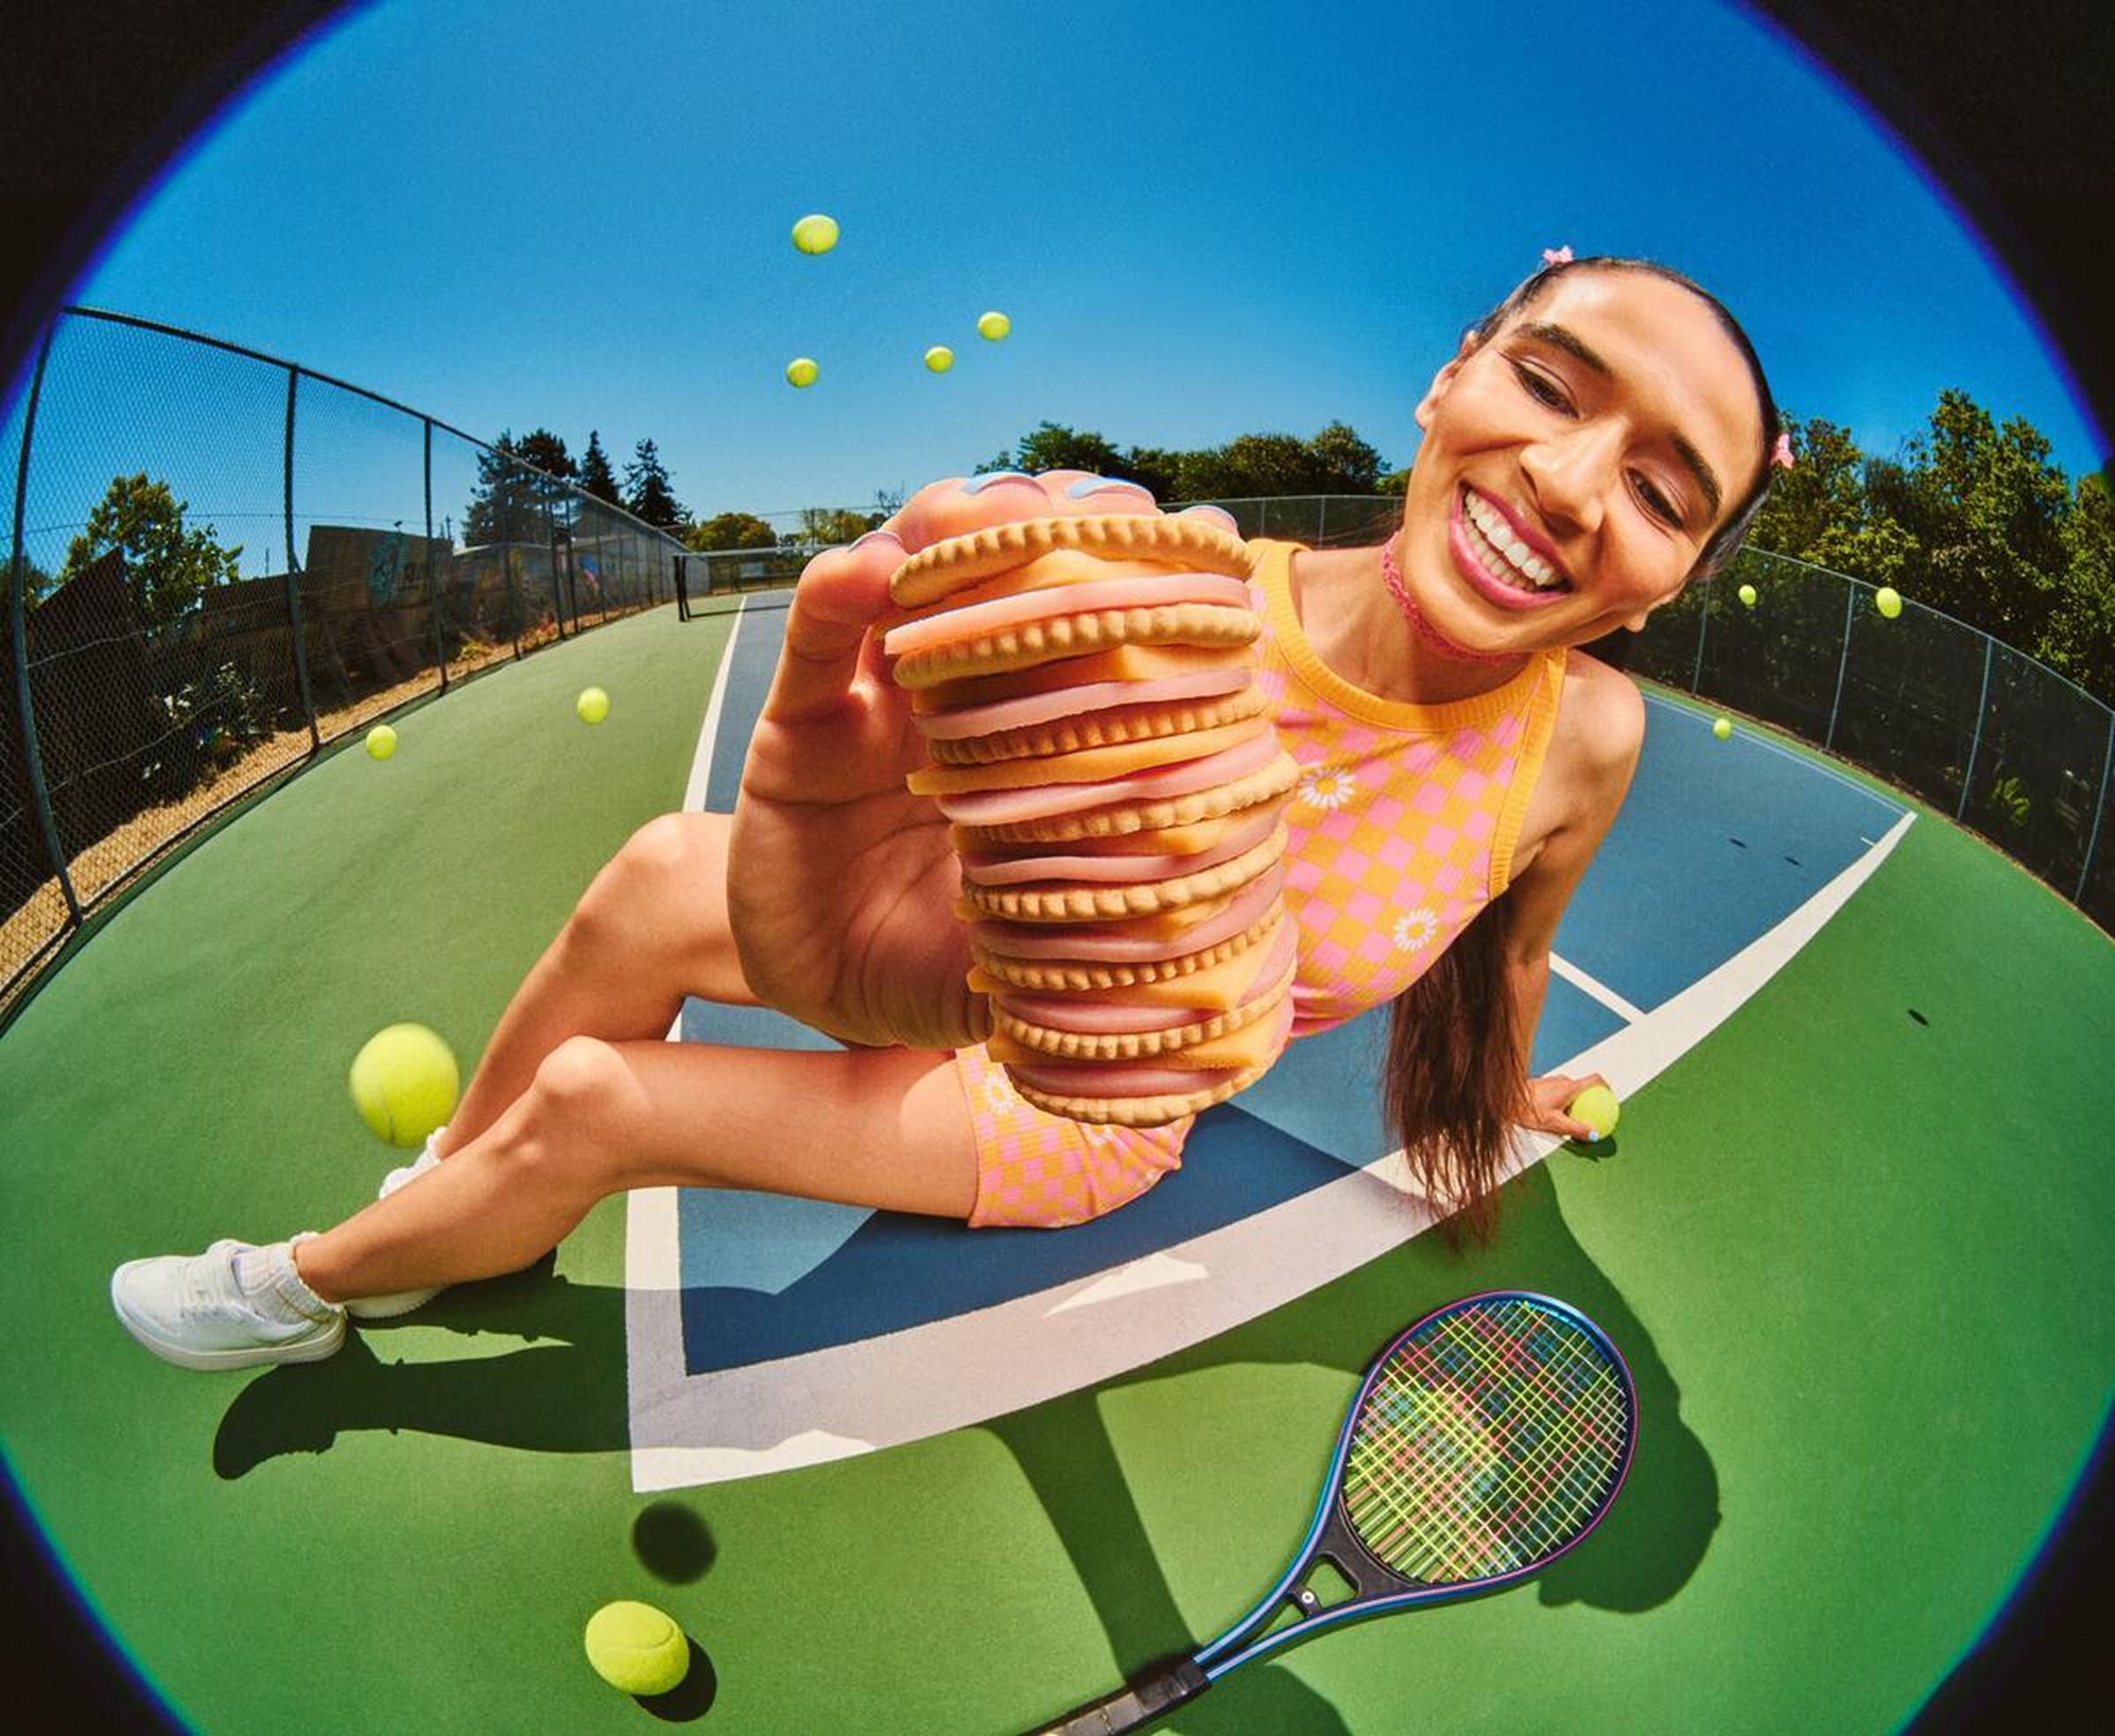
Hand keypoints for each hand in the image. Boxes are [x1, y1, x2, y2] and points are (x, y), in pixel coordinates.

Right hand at [726, 469, 1204, 1049]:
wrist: (831, 1000)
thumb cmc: (951, 962)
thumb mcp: (1047, 942)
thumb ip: (1109, 921)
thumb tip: (1228, 925)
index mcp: (1038, 732)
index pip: (1094, 624)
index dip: (1139, 572)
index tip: (1199, 536)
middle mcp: (964, 693)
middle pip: (1009, 577)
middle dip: (1055, 527)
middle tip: (1099, 509)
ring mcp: (880, 695)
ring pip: (915, 579)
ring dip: (950, 529)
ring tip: (988, 513)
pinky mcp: (799, 722)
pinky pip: (817, 640)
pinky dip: (838, 592)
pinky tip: (868, 568)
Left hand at [1521, 1072, 1613, 1142]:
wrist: (1504, 1101)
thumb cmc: (1528, 1111)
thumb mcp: (1555, 1124)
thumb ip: (1576, 1129)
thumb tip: (1594, 1135)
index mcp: (1569, 1086)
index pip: (1595, 1080)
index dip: (1607, 1087)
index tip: (1611, 1099)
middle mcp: (1561, 1080)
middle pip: (1583, 1088)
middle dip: (1590, 1101)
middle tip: (1593, 1117)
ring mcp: (1551, 1082)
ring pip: (1570, 1092)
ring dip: (1575, 1104)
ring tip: (1574, 1122)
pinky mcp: (1542, 1086)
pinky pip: (1559, 1095)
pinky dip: (1563, 1104)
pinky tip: (1557, 1119)